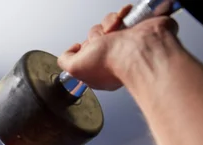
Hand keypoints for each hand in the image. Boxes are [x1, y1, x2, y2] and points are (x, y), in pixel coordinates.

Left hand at [58, 5, 179, 90]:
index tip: (85, 50)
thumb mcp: (74, 68)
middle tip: (101, 43)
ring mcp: (122, 44)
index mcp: (97, 71)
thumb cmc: (110, 62)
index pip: (84, 54)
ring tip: (114, 32)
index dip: (82, 49)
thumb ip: (66, 60)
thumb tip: (72, 50)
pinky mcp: (134, 30)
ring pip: (105, 24)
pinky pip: (121, 16)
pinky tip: (122, 21)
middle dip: (95, 35)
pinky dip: (121, 15)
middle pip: (93, 36)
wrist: (137, 50)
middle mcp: (110, 58)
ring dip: (108, 24)